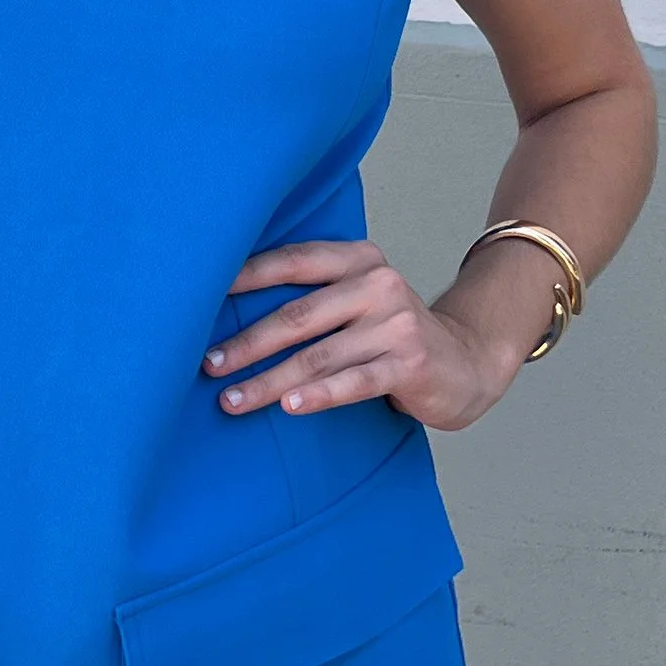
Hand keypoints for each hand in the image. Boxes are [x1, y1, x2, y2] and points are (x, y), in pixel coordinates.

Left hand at [204, 239, 551, 434]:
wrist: (467, 362)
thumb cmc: (391, 334)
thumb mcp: (358, 299)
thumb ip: (314, 295)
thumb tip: (226, 307)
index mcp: (359, 259)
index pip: (293, 261)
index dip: (244, 277)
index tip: (198, 296)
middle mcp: (378, 284)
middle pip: (297, 315)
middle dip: (246, 343)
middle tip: (208, 365)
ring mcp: (396, 324)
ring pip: (317, 356)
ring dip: (268, 381)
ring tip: (232, 400)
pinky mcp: (409, 362)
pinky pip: (353, 382)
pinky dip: (317, 395)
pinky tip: (288, 406)